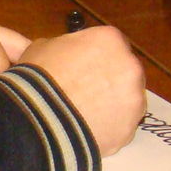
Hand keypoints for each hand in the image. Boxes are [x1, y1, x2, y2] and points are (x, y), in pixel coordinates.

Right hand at [18, 26, 145, 156]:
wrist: (36, 122)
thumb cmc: (37, 79)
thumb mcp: (42, 48)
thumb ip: (64, 47)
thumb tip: (63, 53)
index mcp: (110, 39)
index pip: (112, 44)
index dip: (97, 57)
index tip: (84, 68)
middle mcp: (130, 66)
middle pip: (125, 71)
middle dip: (110, 80)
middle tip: (85, 92)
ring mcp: (134, 99)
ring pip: (128, 100)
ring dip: (113, 105)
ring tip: (84, 115)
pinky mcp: (130, 129)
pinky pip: (121, 127)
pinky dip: (109, 129)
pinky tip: (88, 130)